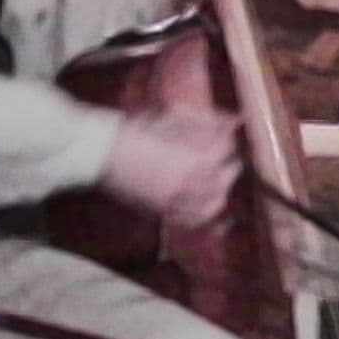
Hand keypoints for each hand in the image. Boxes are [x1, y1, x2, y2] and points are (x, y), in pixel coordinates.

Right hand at [100, 109, 241, 228]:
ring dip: (221, 191)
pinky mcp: (160, 211)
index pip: (226, 153)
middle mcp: (189, 185)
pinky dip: (204, 213)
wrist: (102, 153)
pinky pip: (191, 220)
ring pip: (212, 204)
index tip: (230, 137)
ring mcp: (174, 201)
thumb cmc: (137, 131)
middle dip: (230, 168)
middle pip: (224, 180)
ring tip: (220, 181)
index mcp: (194, 159)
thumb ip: (208, 122)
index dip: (229, 143)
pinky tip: (206, 204)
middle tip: (230, 159)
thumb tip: (235, 121)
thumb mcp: (174, 119)